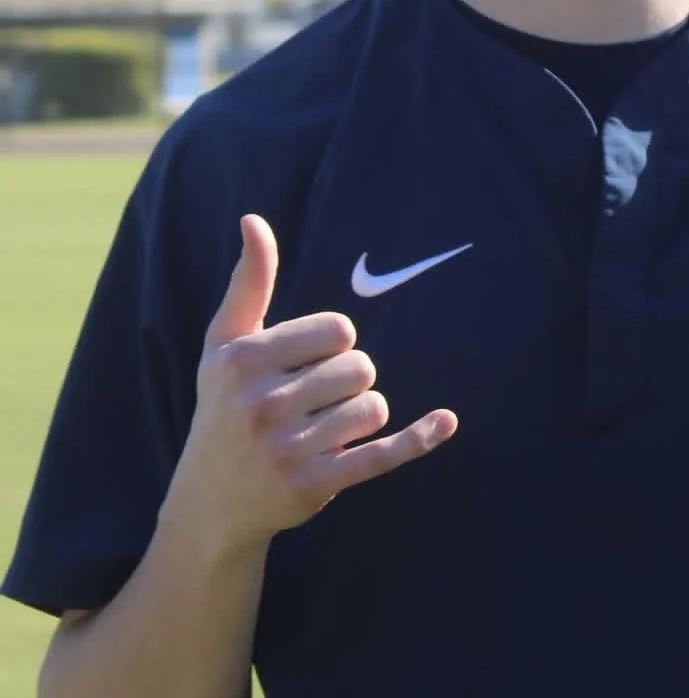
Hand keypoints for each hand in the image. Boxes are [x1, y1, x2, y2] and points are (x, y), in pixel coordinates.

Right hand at [164, 214, 457, 553]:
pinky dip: (417, 439)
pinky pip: (381, 455)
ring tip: (325, 427)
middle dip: (349, 380)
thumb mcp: (225, 342)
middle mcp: (262, 405)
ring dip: (363, 414)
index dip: (334, 343)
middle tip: (314, 401)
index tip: (305, 363)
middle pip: (360, 368)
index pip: (338, 330)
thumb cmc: (224, 405)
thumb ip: (249, 281)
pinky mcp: (314, 487)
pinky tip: (446, 422)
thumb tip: (253, 220)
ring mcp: (288, 450)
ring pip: (374, 408)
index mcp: (244, 361)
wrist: (209, 501)